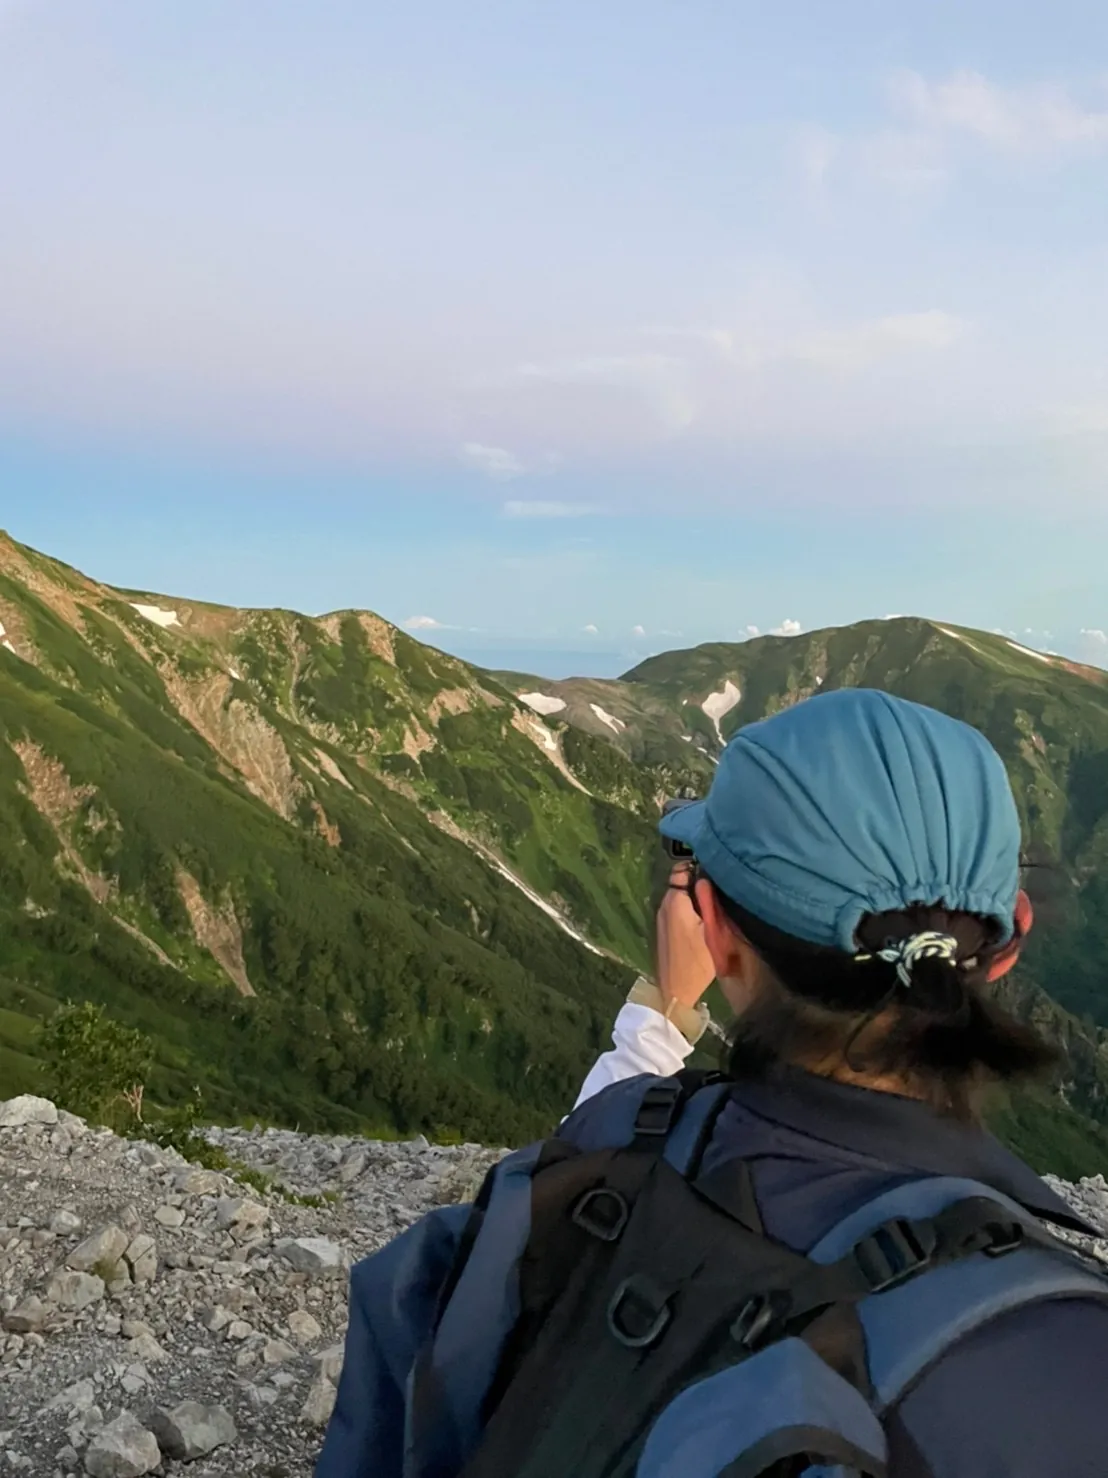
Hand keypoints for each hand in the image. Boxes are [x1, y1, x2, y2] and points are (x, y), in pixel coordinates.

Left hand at [655, 863, 715, 1009]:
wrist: (676, 991)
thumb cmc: (697, 961)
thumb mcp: (711, 930)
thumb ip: (708, 902)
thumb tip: (706, 879)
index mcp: (675, 902)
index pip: (682, 869)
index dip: (698, 869)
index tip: (715, 876)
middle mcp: (663, 905)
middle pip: (680, 884)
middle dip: (697, 885)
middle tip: (718, 894)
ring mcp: (660, 918)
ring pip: (679, 898)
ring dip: (693, 899)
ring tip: (713, 908)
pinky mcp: (662, 930)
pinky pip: (676, 911)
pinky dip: (688, 911)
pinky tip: (702, 923)